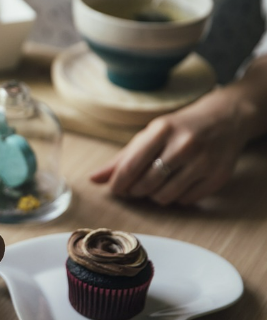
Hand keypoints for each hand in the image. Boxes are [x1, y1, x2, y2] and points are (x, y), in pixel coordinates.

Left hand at [90, 89, 251, 204]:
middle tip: (135, 187)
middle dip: (135, 190)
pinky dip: (176, 198)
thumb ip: (121, 158)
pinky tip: (177, 184)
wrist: (226, 119)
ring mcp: (204, 162)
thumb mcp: (150, 134)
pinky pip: (186, 200)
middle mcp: (184, 145)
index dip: (118, 183)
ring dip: (154, 196)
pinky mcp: (218, 177)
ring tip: (156, 184)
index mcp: (163, 130)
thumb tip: (93, 179)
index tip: (114, 190)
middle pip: (146, 184)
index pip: (131, 165)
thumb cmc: (179, 128)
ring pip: (165, 196)